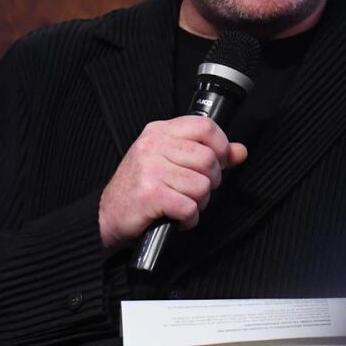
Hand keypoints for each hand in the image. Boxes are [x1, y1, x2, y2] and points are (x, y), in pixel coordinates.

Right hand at [99, 115, 248, 251]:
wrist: (106, 216)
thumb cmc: (138, 189)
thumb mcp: (168, 161)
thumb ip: (205, 153)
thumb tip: (239, 151)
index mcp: (158, 132)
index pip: (205, 127)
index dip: (221, 146)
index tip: (219, 162)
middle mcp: (153, 146)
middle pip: (208, 159)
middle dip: (210, 182)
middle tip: (195, 191)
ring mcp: (150, 169)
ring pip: (202, 186)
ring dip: (199, 203)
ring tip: (182, 204)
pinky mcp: (150, 194)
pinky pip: (189, 207)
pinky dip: (189, 219)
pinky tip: (177, 218)